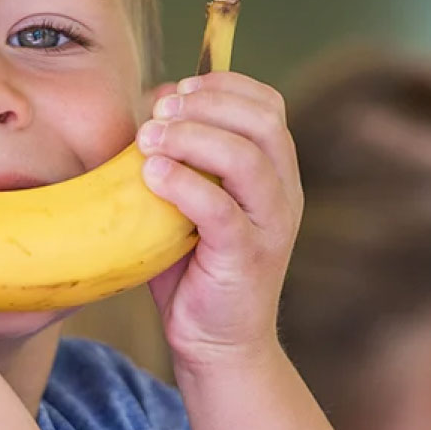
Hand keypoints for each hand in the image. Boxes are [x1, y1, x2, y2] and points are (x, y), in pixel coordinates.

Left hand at [137, 72, 302, 371]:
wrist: (218, 345)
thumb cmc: (195, 269)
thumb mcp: (190, 202)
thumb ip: (179, 157)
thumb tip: (153, 105)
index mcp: (275, 172)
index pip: (268, 105)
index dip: (224, 84)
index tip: (178, 88)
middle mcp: (283, 193)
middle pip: (262, 121)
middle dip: (206, 104)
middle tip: (159, 112)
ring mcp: (270, 226)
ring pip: (246, 160)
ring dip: (192, 138)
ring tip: (148, 140)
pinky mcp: (248, 258)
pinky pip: (220, 209)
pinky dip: (183, 184)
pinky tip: (151, 174)